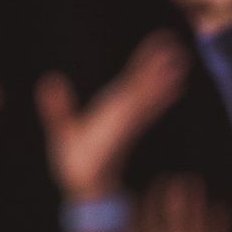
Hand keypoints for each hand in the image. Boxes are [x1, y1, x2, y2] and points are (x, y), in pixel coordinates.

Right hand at [36, 31, 190, 201]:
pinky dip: (163, 94)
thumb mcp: (62, 135)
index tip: (157, 57)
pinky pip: (150, 106)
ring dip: (165, 76)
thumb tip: (50, 81)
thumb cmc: (74, 160)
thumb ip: (57, 110)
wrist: (90, 186)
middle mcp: (125, 118)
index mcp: (111, 117)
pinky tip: (177, 84)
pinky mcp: (132, 126)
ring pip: (150, 95)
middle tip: (175, 45)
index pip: (130, 91)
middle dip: (158, 67)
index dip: (144, 74)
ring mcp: (131, 122)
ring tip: (181, 56)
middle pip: (144, 88)